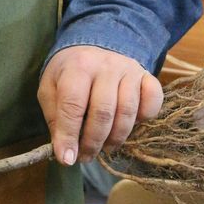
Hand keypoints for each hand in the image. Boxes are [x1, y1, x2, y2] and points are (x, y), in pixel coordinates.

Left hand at [38, 45, 162, 165]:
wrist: (93, 44)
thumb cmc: (68, 73)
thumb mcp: (50, 89)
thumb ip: (55, 118)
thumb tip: (65, 152)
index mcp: (77, 66)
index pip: (73, 105)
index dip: (69, 135)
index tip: (66, 158)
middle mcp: (106, 65)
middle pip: (103, 112)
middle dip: (93, 142)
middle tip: (85, 157)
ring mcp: (129, 69)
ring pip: (127, 111)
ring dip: (115, 138)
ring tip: (103, 148)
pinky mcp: (147, 76)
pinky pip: (153, 102)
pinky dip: (144, 119)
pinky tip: (129, 125)